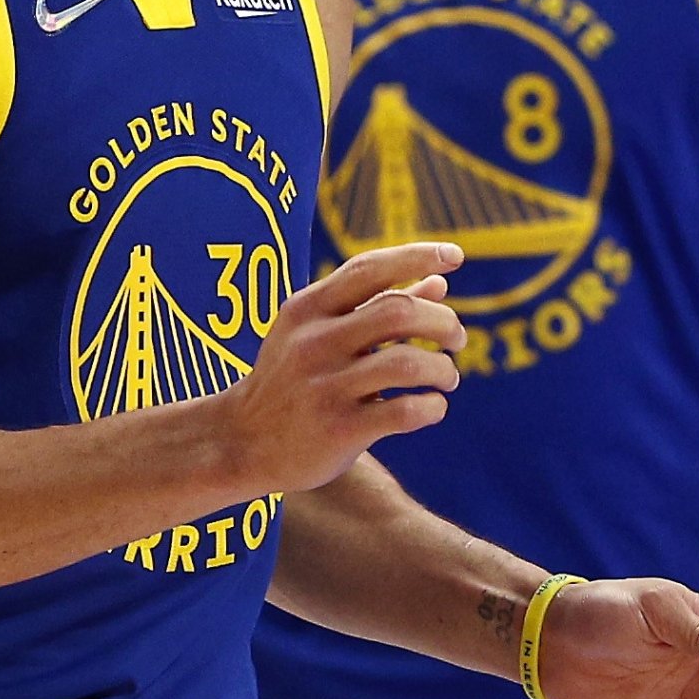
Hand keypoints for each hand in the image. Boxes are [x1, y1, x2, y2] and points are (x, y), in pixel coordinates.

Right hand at [213, 242, 461, 494]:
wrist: (242, 443)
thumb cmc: (294, 380)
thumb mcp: (320, 334)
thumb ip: (376, 306)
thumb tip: (440, 282)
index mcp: (307, 308)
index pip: (369, 268)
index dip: (417, 255)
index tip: (455, 255)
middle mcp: (313, 342)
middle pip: (399, 312)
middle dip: (443, 322)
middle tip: (456, 340)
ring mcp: (324, 387)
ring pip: (408, 363)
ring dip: (442, 369)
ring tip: (447, 378)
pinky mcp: (338, 430)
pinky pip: (404, 411)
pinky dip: (432, 407)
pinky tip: (433, 407)